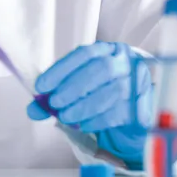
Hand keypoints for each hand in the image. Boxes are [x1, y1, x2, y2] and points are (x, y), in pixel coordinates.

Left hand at [26, 41, 153, 167]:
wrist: (134, 107)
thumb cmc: (102, 91)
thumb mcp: (79, 87)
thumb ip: (56, 95)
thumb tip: (33, 109)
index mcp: (107, 50)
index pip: (83, 54)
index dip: (60, 70)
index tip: (40, 86)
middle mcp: (125, 61)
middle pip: (100, 70)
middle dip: (73, 87)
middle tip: (54, 104)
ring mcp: (138, 82)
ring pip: (111, 92)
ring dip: (84, 107)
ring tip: (66, 117)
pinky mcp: (143, 104)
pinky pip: (120, 112)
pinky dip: (98, 120)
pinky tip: (84, 125)